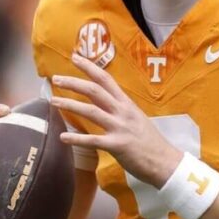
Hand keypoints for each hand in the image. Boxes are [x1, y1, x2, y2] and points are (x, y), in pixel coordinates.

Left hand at [50, 53, 181, 186]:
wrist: (165, 161)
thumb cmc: (150, 142)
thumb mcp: (136, 118)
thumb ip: (120, 110)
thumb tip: (102, 103)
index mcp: (127, 104)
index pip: (106, 79)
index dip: (90, 67)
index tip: (75, 57)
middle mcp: (122, 112)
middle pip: (95, 91)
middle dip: (74, 82)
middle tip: (56, 78)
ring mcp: (120, 128)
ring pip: (91, 111)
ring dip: (70, 104)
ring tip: (53, 101)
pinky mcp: (117, 146)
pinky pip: (93, 140)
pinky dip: (76, 138)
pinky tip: (62, 137)